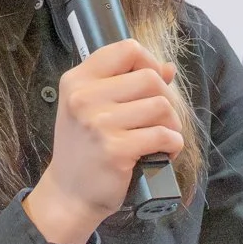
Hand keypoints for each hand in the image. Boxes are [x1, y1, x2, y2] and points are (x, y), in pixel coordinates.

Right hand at [23, 40, 183, 243]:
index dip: (148, 63)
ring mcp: (99, 123)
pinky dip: (173, 144)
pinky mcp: (116, 149)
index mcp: (77, 80)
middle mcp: (84, 97)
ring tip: (161, 137)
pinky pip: (163, 135)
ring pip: (161, 106)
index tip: (151, 84)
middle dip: (165, 98)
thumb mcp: (94, 108)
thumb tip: (168, 68)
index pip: (127, 49)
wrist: (69, 194)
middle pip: (149, 78)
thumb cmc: (84, 148)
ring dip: (171, 124)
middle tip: (159, 119)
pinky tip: (163, 153)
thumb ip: (127, 83)